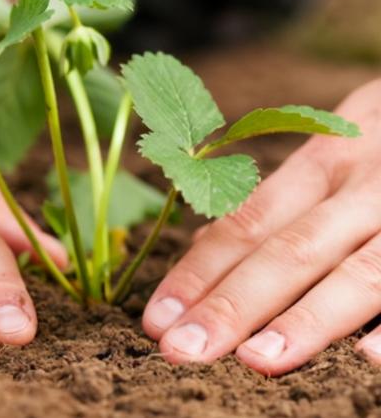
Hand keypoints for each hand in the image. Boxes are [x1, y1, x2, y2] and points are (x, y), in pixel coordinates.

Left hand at [142, 78, 380, 374]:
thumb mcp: (330, 153)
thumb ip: (279, 200)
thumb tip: (208, 245)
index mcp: (321, 164)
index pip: (246, 223)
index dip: (199, 272)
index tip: (157, 319)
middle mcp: (362, 186)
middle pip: (289, 249)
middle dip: (233, 304)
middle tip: (181, 351)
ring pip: (359, 271)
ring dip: (307, 319)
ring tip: (255, 363)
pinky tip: (369, 361)